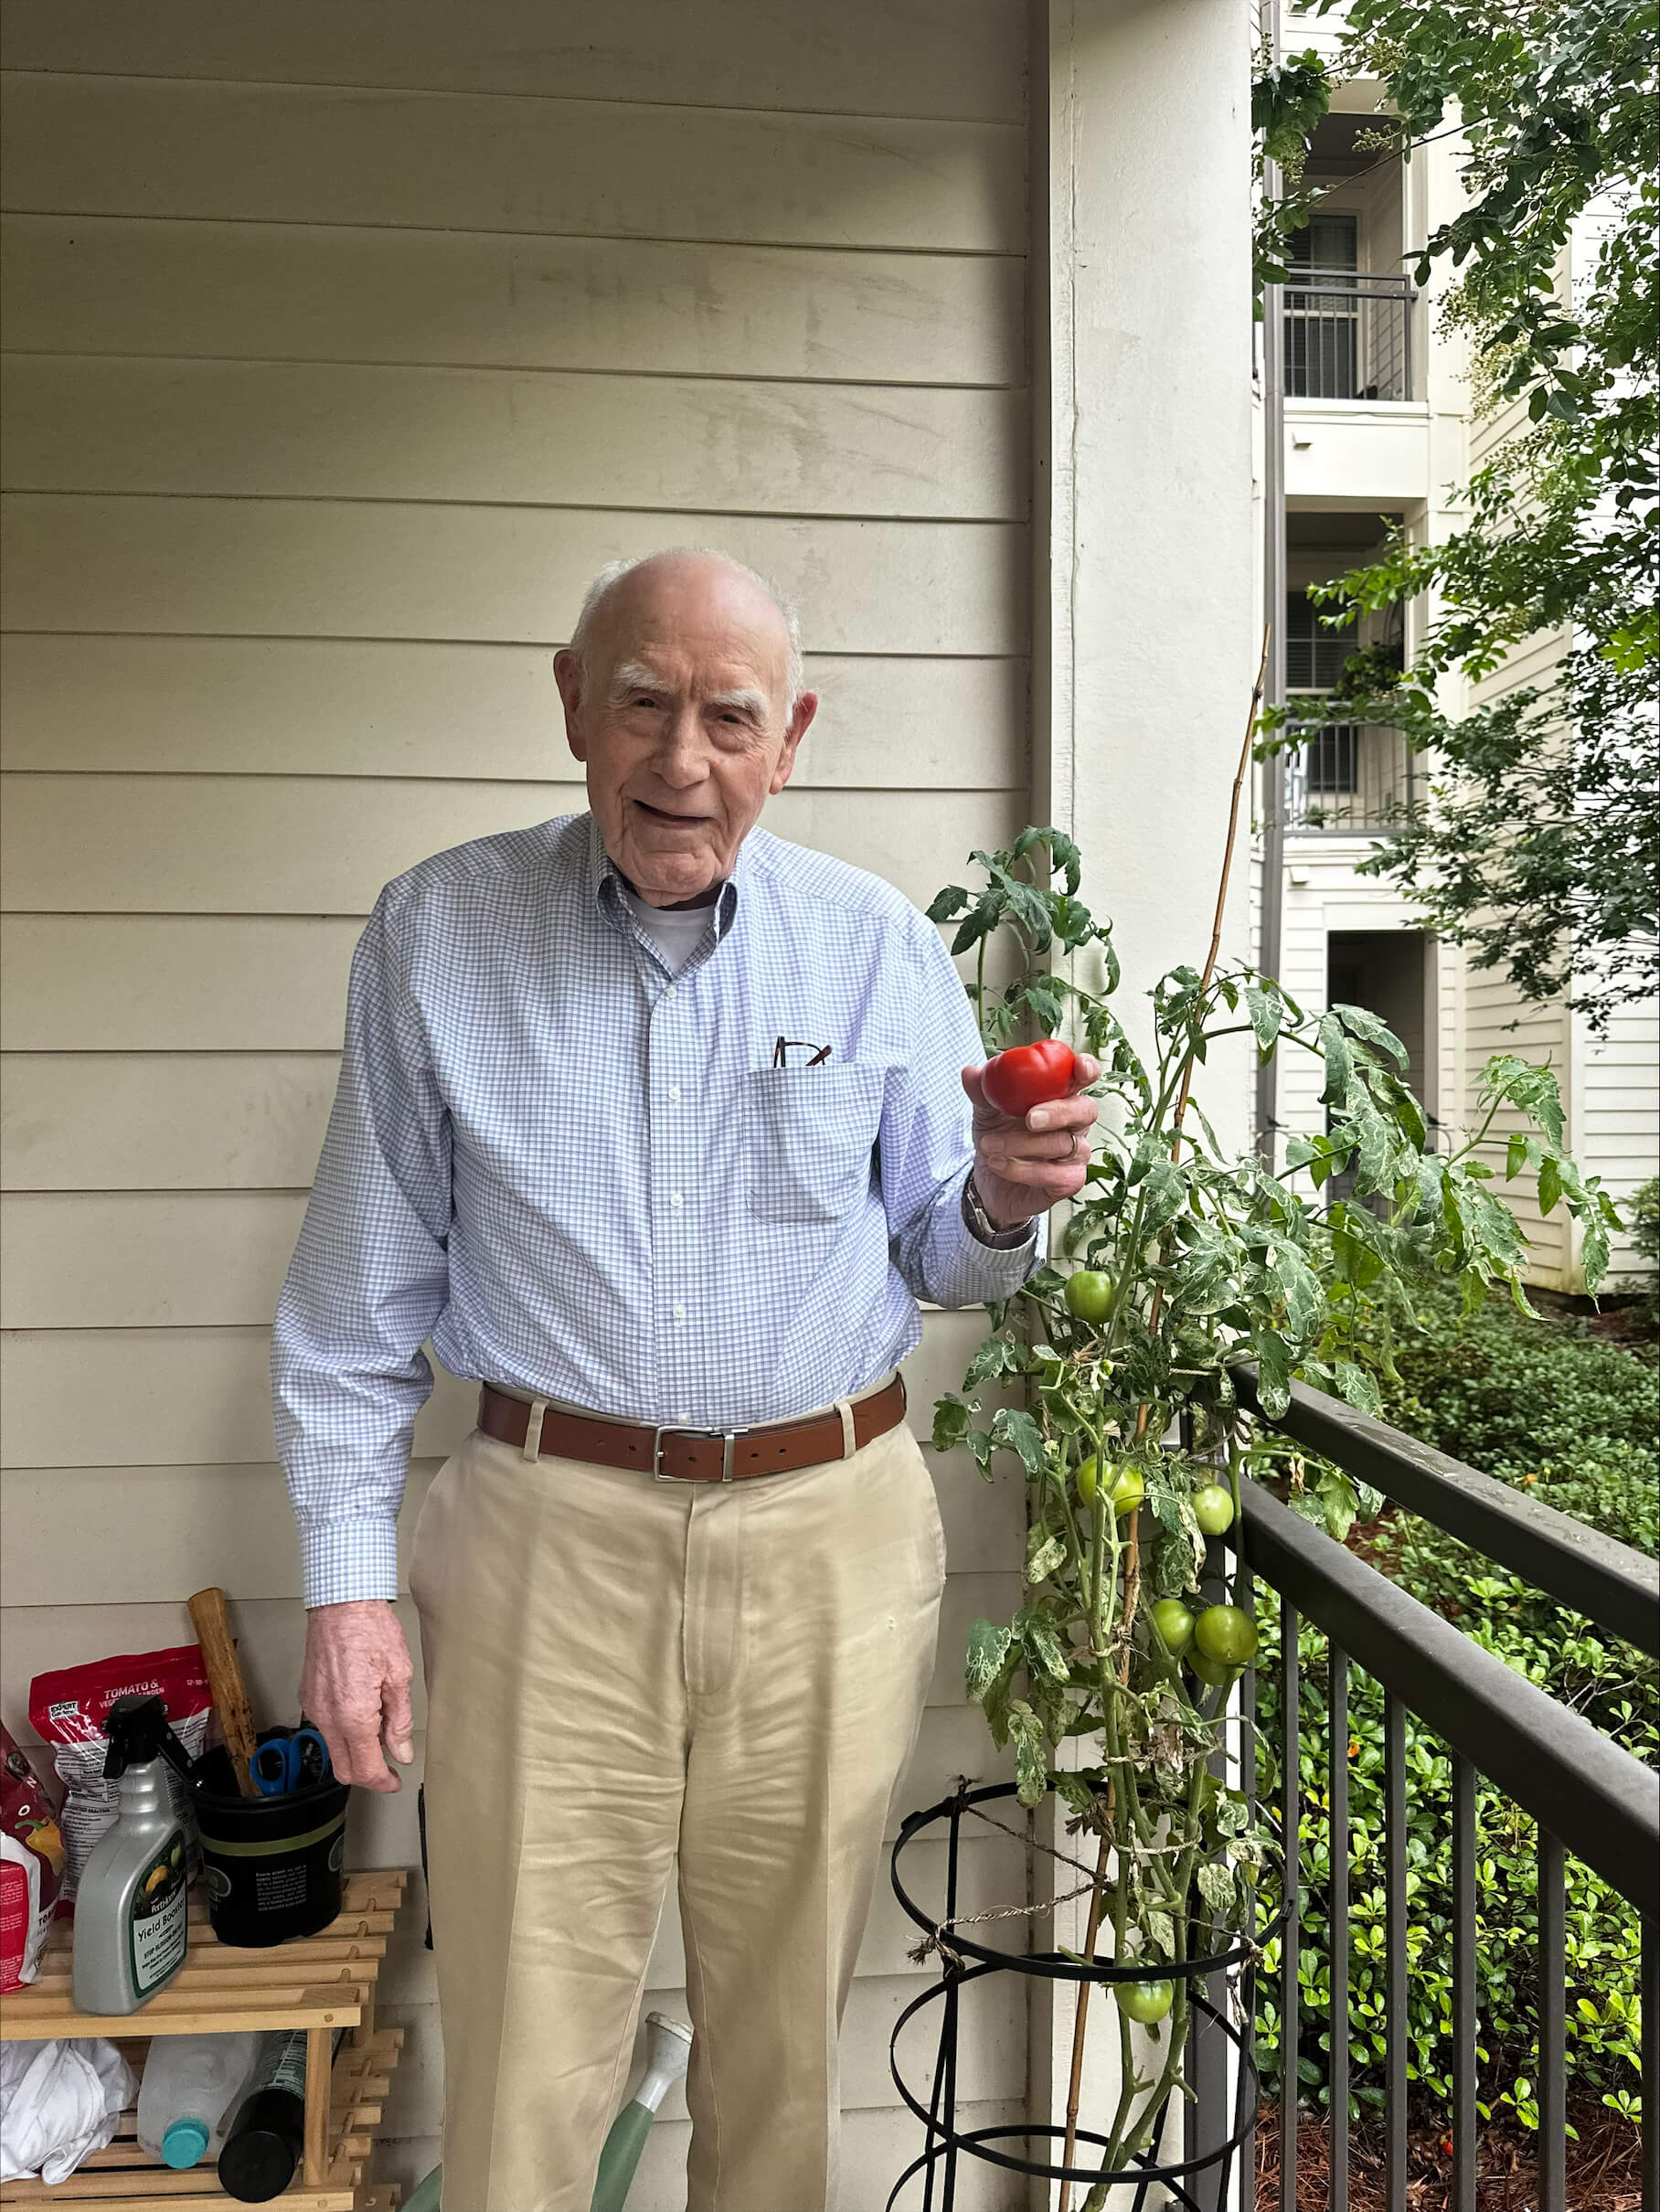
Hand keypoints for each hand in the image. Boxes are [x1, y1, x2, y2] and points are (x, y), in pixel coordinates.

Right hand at [299, 1601, 414, 1793]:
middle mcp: (328, 1717)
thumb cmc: (371, 1630)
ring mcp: (314, 1708)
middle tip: (389, 1764)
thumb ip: (399, 1719)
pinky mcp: (308, 1697)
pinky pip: (325, 1728)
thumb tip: (401, 1751)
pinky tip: (362, 1712)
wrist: (341, 1603)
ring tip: (380, 1727)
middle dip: (367, 1774)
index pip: (364, 1769)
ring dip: (355, 1751)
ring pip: (333, 1749)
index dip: (382, 1782)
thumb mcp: (398, 1675)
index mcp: (353, 1716)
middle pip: (344, 1769)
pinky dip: (344, 1731)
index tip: (395, 1781)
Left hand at [962, 1052, 1100, 1228]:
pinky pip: (1053, 1175)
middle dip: (1059, 1112)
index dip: (1087, 1069)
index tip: (1078, 1066)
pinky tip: (997, 1164)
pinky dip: (1021, 1169)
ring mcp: (1076, 1154)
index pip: (1084, 1078)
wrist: (987, 1181)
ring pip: (1062, 1144)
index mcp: (1061, 1097)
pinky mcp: (1068, 1182)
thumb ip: (982, 1091)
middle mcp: (1075, 1124)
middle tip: (1030, 1118)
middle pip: (1085, 1111)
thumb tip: (970, 1072)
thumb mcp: (985, 1112)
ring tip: (988, 1145)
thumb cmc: (998, 1138)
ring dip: (1021, 1144)